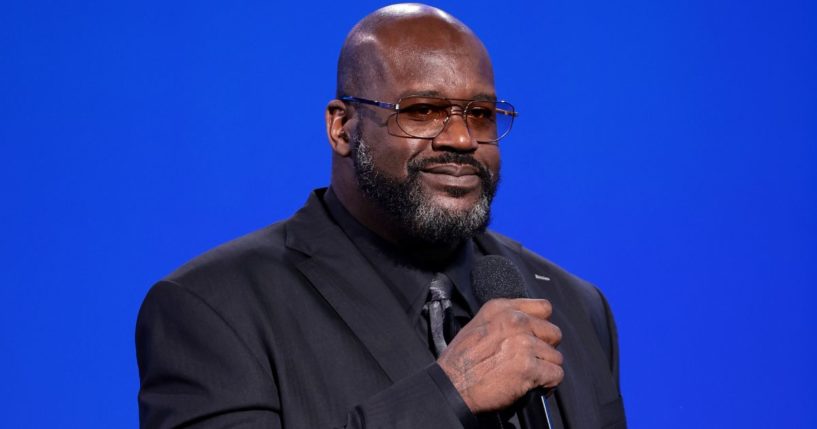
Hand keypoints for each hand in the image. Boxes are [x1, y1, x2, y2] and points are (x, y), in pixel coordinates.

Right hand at [437, 298, 562, 412]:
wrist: (452, 385)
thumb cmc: (460, 360)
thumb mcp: (477, 324)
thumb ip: (503, 320)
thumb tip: (527, 327)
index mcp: (502, 309)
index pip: (544, 308)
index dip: (542, 325)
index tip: (536, 336)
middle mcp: (515, 322)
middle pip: (553, 332)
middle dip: (546, 348)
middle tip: (532, 359)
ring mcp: (524, 343)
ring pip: (556, 357)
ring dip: (545, 368)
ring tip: (529, 375)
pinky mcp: (528, 367)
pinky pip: (556, 375)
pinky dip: (548, 384)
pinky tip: (534, 386)